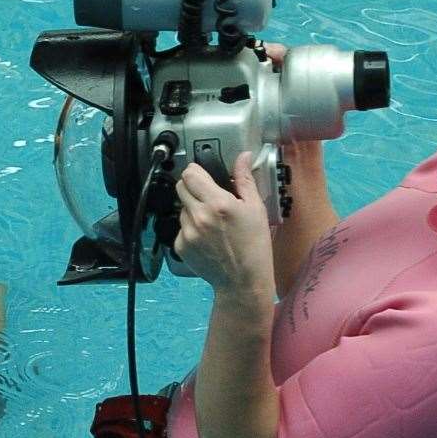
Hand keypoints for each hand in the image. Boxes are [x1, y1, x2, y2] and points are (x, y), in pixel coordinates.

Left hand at [172, 152, 275, 298]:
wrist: (243, 281)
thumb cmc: (255, 245)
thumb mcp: (256, 209)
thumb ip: (245, 179)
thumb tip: (243, 156)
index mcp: (218, 203)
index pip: (190, 173)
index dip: (196, 171)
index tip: (203, 175)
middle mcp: (199, 216)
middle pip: (180, 187)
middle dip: (192, 187)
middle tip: (207, 196)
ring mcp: (187, 232)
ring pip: (181, 207)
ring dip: (192, 208)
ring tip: (211, 221)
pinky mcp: (180, 246)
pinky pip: (180, 227)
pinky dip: (190, 228)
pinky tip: (206, 236)